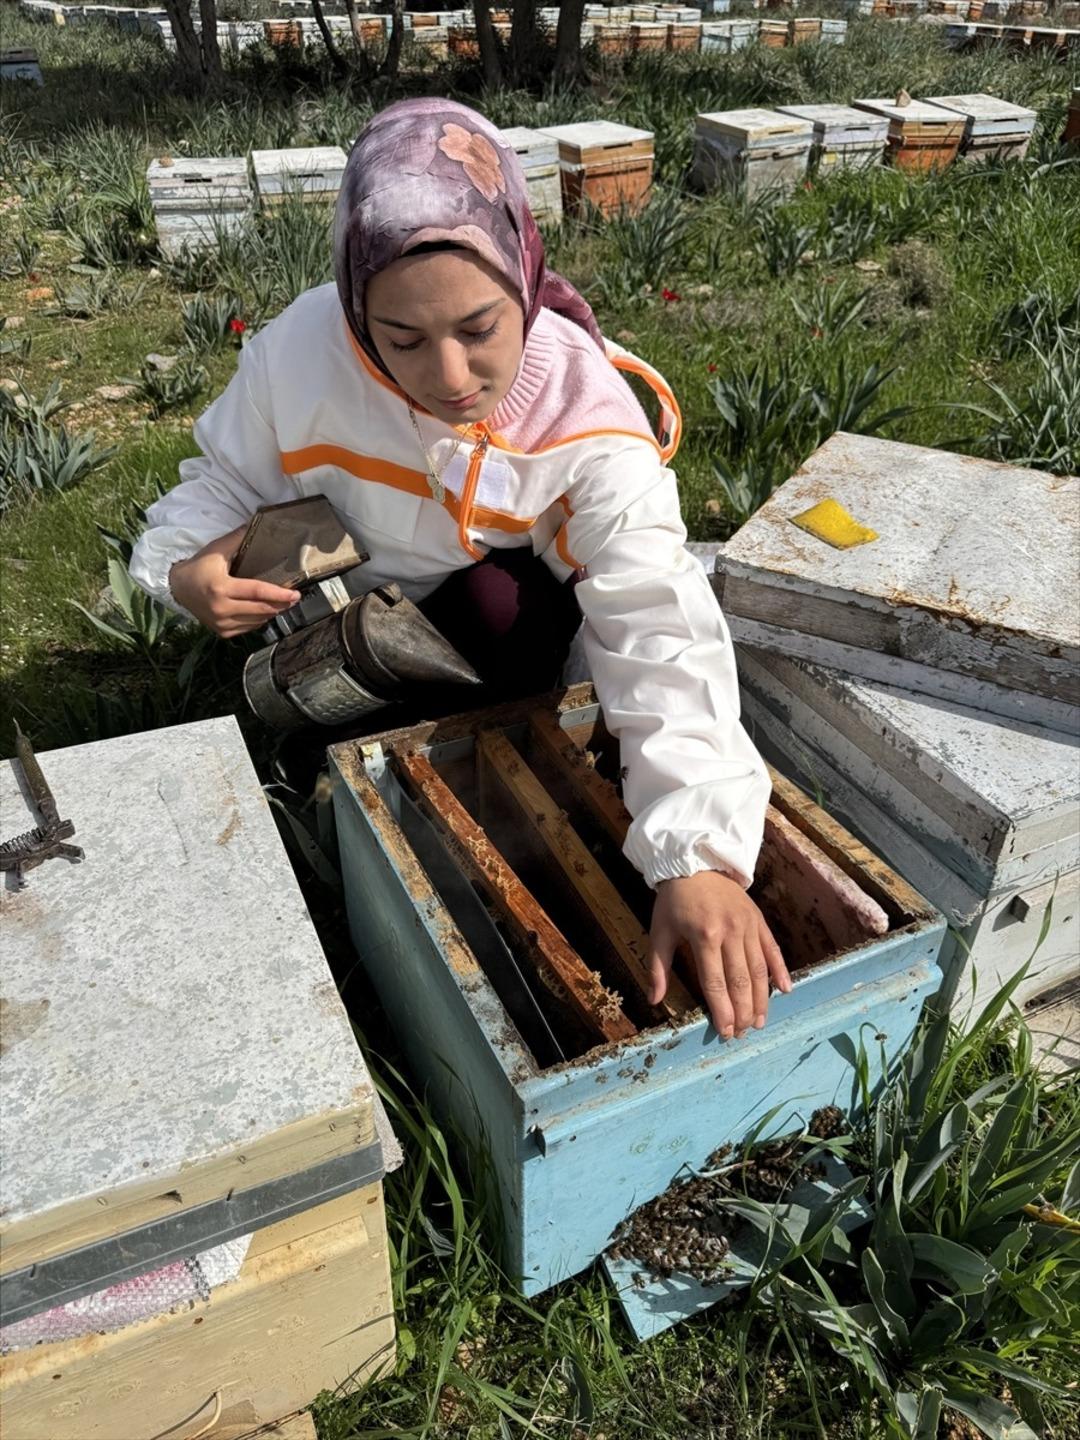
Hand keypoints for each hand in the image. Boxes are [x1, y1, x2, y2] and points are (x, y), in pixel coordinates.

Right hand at [169, 525, 300, 637]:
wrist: (178, 587)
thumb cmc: (199, 567)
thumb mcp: (217, 549)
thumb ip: (238, 538)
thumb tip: (255, 522)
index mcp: (221, 588)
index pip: (256, 592)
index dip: (278, 594)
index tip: (295, 594)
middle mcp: (221, 608)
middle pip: (261, 610)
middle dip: (281, 604)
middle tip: (295, 598)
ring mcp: (221, 623)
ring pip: (257, 621)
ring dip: (271, 612)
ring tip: (281, 603)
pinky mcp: (221, 632)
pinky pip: (248, 628)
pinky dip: (258, 620)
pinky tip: (263, 611)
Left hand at [648, 871, 790, 1039]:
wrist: (695, 862)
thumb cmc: (674, 900)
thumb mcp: (659, 931)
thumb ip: (658, 967)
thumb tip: (654, 1000)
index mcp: (704, 935)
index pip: (715, 982)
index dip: (721, 1010)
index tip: (724, 1031)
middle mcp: (731, 932)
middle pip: (741, 980)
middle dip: (742, 1011)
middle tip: (741, 1033)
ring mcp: (748, 926)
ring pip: (759, 969)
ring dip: (762, 999)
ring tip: (760, 1022)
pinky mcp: (758, 920)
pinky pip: (772, 948)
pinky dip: (781, 970)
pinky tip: (786, 990)